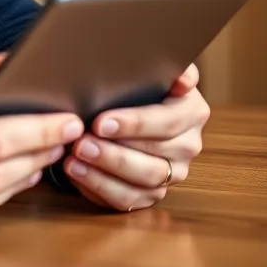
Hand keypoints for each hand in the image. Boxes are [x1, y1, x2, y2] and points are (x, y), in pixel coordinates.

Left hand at [63, 64, 209, 211]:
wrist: (128, 100)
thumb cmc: (137, 81)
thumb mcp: (150, 67)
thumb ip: (166, 68)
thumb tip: (182, 80)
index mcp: (191, 112)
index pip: (166, 122)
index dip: (134, 124)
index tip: (101, 122)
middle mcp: (187, 146)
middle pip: (154, 159)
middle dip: (113, 153)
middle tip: (81, 143)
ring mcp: (172, 173)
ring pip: (143, 182)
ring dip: (105, 172)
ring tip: (75, 157)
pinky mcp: (151, 192)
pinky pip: (128, 199)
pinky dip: (100, 187)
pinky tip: (77, 172)